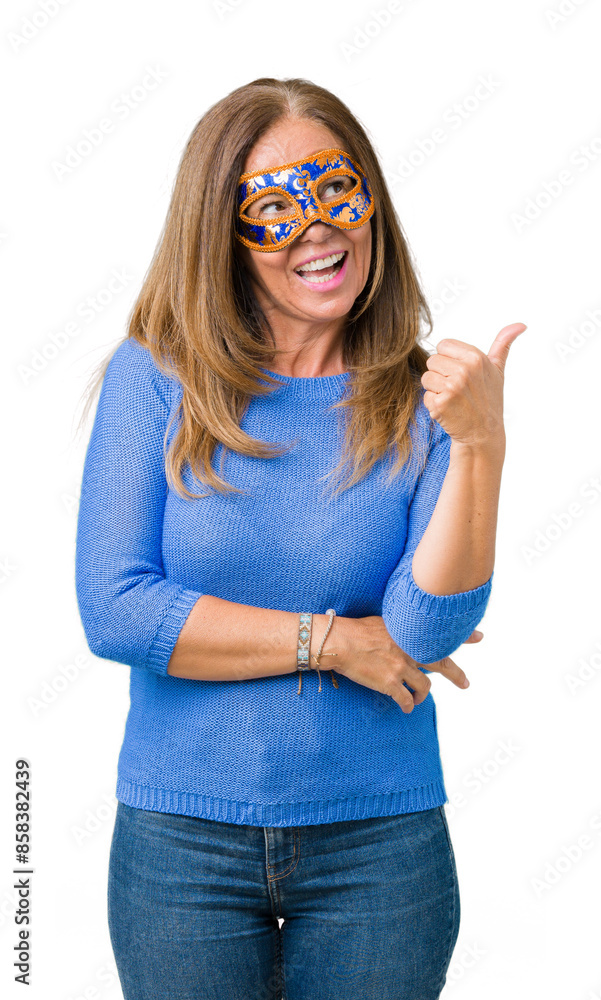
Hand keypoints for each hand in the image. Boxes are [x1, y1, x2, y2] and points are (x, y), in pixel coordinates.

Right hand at [333, 617, 483, 713]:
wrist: (338, 641)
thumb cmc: (356, 629)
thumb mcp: (384, 621)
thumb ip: (399, 629)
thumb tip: (406, 634)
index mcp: (410, 633)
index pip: (442, 634)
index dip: (464, 635)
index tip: (480, 636)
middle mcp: (410, 649)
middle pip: (442, 663)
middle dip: (456, 675)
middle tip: (466, 683)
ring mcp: (401, 667)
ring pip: (424, 688)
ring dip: (422, 696)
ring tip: (417, 700)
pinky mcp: (390, 683)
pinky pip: (405, 700)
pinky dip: (407, 706)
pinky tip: (404, 708)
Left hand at [421, 323, 525, 447]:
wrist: (483, 434)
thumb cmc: (489, 400)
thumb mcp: (498, 370)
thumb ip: (503, 344)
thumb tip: (521, 325)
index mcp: (476, 357)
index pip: (443, 345)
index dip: (449, 359)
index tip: (461, 373)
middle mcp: (464, 370)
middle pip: (432, 361)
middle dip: (441, 374)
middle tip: (457, 389)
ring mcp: (451, 388)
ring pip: (427, 378)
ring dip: (435, 389)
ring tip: (453, 399)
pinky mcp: (440, 404)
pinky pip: (425, 395)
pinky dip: (434, 404)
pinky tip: (449, 410)